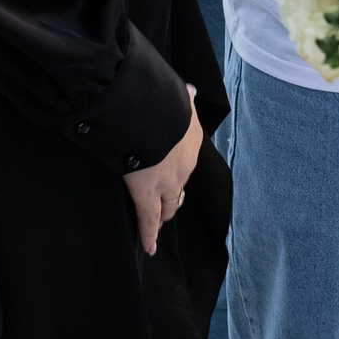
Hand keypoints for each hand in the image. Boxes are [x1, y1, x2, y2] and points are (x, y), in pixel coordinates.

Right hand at [122, 85, 201, 255]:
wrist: (151, 111)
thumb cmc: (161, 97)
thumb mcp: (178, 94)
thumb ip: (184, 98)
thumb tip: (191, 90)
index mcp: (190, 142)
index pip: (184, 162)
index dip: (177, 170)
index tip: (171, 173)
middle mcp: (184, 166)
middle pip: (179, 188)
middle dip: (172, 198)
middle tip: (165, 208)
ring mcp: (168, 183)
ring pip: (167, 205)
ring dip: (163, 213)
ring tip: (157, 224)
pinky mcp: (148, 194)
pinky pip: (148, 219)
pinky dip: (149, 234)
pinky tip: (150, 248)